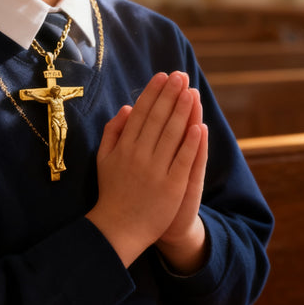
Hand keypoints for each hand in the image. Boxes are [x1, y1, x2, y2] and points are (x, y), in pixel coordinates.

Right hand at [87, 72, 205, 266]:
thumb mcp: (104, 159)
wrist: (118, 229)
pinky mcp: (171, 186)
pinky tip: (199, 125)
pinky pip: (183, 159)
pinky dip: (191, 142)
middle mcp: (138, 155)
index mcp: (123, 147)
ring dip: (183, 111)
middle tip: (181, 75)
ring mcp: (155, 170)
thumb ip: (113, 132)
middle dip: (170, 94)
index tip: (163, 76)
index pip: (141, 113)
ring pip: (172, 134)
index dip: (153, 93)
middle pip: (158, 119)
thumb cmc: (112, 192)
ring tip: (191, 91)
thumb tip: (126, 108)